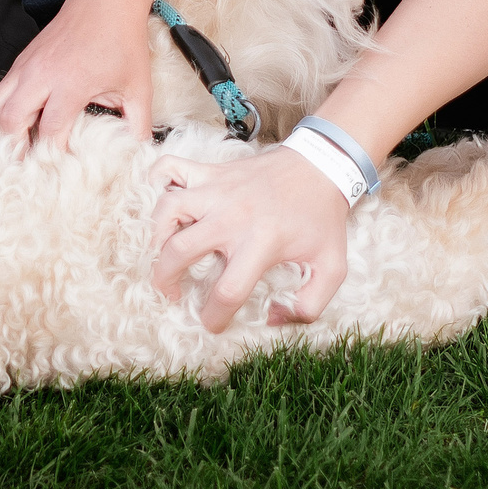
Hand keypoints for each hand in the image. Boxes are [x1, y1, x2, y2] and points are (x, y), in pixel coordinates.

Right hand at [0, 0, 155, 149]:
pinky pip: (1, 89)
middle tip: (31, 161)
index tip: (62, 169)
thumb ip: (138, 124)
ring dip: (5, 127)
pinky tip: (27, 117)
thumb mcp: (138, 86)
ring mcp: (28, 65)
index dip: (54, 156)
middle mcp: (42, 74)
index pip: (50, 132)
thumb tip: (141, 152)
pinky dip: (6, 108)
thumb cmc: (121, 38)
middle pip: (9, 121)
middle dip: (17, 145)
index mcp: (71, 83)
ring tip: (23, 141)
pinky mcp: (23, 58)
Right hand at [150, 148, 352, 332]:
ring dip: (156, 235)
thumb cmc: (323, 218)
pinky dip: (156, 182)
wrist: (322, 165)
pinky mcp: (211, 171)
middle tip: (172, 292)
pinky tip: (161, 204)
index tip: (212, 323)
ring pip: (167, 210)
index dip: (214, 317)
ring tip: (162, 252)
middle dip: (165, 280)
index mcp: (261, 243)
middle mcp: (232, 216)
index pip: (227, 291)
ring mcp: (217, 189)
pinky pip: (170, 169)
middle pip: (180, 251)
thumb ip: (310, 305)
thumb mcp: (332, 268)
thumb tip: (273, 318)